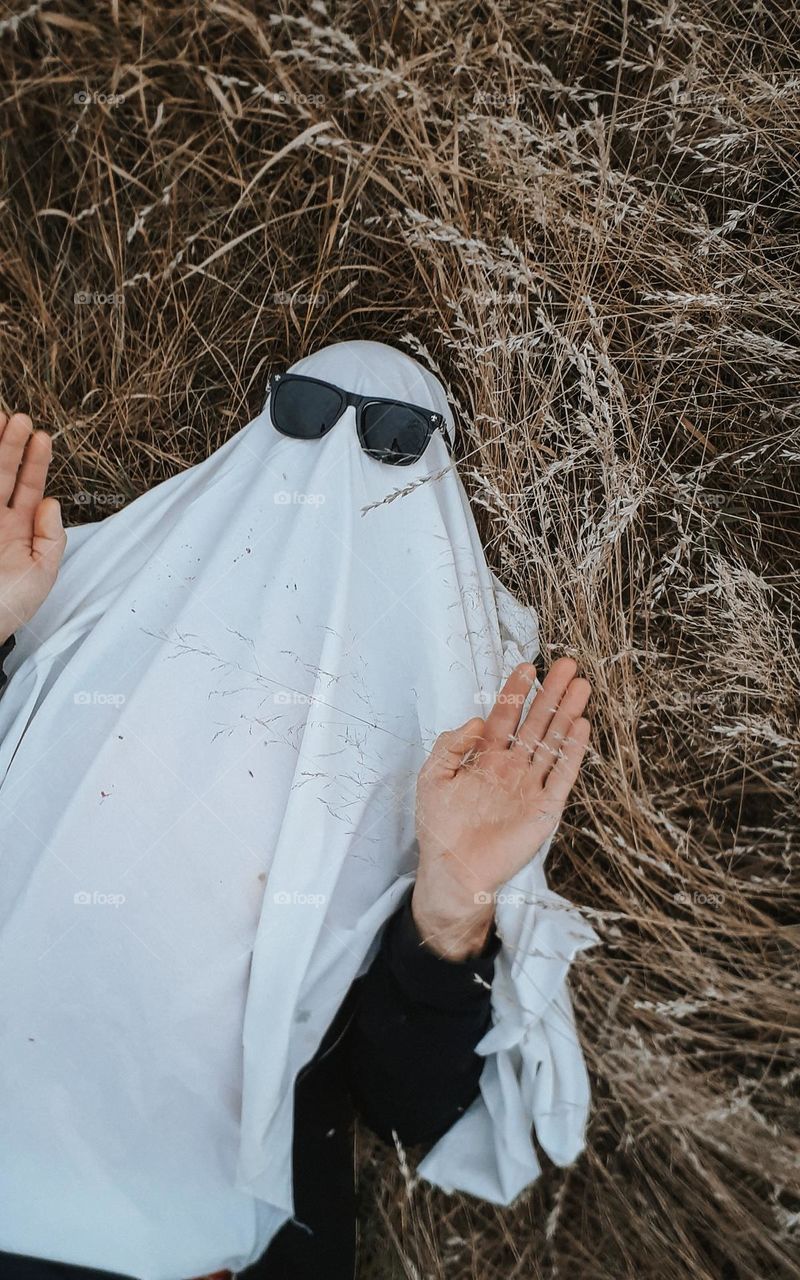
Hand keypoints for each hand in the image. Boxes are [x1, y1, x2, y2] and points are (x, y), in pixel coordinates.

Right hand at [0, 411, 65, 643]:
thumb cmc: (6, 608)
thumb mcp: (40, 576)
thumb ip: (51, 538)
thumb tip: (53, 503)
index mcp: (17, 532)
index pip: (28, 487)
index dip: (35, 461)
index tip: (41, 436)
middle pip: (0, 472)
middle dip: (9, 444)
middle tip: (17, 417)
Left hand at [411, 659, 590, 958]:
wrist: (454, 871)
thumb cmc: (440, 827)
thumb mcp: (433, 777)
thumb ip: (451, 746)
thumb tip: (477, 720)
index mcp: (485, 758)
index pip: (504, 716)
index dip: (515, 692)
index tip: (526, 666)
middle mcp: (512, 767)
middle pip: (536, 723)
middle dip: (550, 694)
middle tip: (566, 665)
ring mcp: (530, 786)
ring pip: (552, 742)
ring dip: (566, 714)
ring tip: (580, 686)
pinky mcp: (544, 808)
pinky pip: (562, 775)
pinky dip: (572, 752)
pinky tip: (581, 726)